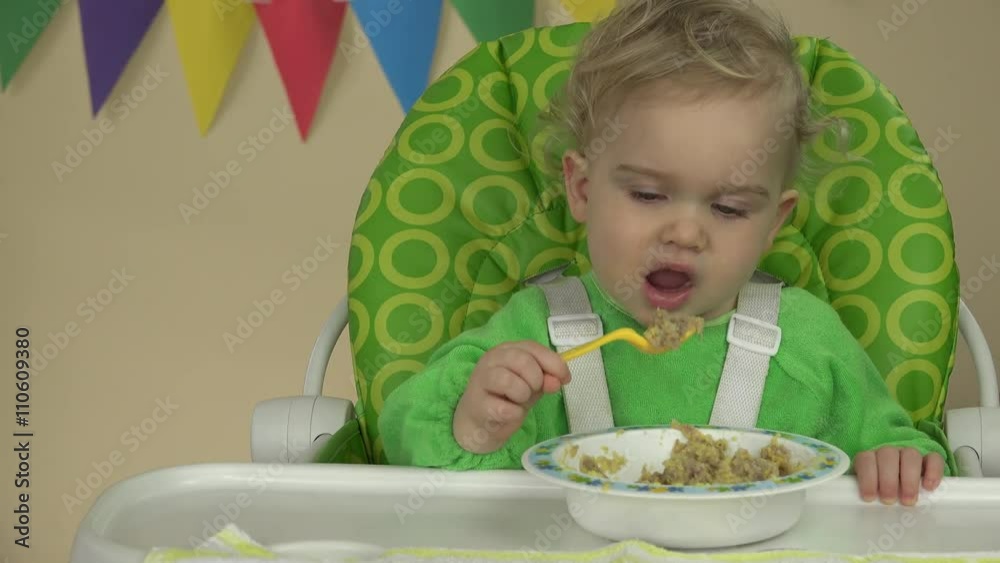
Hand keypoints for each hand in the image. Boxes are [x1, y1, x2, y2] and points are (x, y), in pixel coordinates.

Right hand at [453, 341, 570, 453]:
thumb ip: (545, 379)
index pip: (532, 348)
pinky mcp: (477, 404)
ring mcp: (480, 380)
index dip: (553, 362)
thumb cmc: (508, 398)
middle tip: (531, 392)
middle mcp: (491, 359)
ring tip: (517, 401)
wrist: (482, 424)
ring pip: (510, 382)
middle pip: (522, 361)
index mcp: (506, 350)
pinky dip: (514, 413)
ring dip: (523, 395)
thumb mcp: (532, 385)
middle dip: (536, 380)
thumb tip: (558, 380)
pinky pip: (505, 408)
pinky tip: (508, 413)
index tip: (565, 379)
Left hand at [854, 447, 943, 505]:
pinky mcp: (930, 460)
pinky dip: (933, 472)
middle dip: (888, 480)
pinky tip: (929, 488)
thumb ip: (870, 496)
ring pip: (911, 455)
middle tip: (889, 500)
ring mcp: (909, 454)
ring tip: (908, 500)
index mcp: (871, 459)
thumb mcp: (873, 494)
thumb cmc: (882, 494)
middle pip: (888, 455)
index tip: (870, 498)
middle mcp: (889, 453)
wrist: (901, 490)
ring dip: (909, 478)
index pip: (866, 459)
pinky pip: (934, 458)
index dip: (867, 477)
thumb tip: (867, 510)